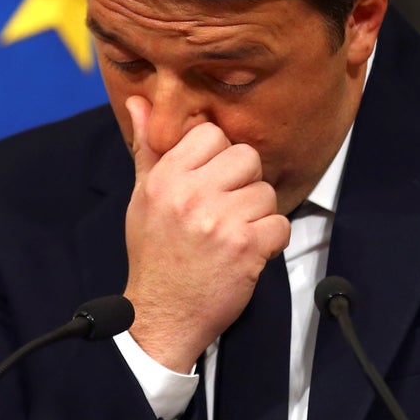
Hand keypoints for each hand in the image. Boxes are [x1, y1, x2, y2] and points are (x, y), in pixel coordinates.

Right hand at [123, 96, 290, 372]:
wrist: (161, 316)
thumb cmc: (155, 255)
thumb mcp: (142, 198)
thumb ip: (148, 148)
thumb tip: (139, 103)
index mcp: (165, 178)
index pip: (211, 134)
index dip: (219, 156)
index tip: (212, 181)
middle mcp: (191, 194)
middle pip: (246, 157)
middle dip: (243, 183)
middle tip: (226, 210)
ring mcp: (220, 220)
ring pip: (265, 192)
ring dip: (257, 215)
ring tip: (233, 234)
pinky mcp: (246, 247)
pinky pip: (280, 224)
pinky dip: (271, 241)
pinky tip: (247, 252)